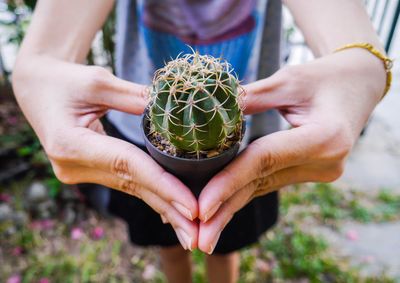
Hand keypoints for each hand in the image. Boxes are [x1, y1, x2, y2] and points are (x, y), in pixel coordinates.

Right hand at [13, 57, 197, 249]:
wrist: (38, 90)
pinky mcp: (87, 172)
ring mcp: (78, 172)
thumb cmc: (64, 81)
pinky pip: (125, 183)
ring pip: (131, 189)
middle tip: (199, 234)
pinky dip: (150, 194)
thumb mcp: (98, 81)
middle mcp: (73, 165)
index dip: (162, 185)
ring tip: (192, 228)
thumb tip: (175, 109)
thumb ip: (135, 97)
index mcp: (69, 142)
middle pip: (132, 186)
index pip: (127, 165)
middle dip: (169, 209)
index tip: (192, 206)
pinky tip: (171, 213)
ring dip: (164, 208)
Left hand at [196, 49, 385, 253]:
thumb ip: (251, 97)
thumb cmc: (325, 77)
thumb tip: (209, 111)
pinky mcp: (310, 172)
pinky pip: (269, 182)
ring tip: (203, 234)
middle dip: (226, 212)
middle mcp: (325, 162)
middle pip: (262, 184)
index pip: (266, 160)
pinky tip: (222, 210)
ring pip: (263, 189)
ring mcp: (320, 171)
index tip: (200, 207)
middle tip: (198, 241)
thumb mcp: (288, 80)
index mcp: (324, 136)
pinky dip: (244, 193)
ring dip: (231, 208)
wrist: (357, 86)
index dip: (229, 182)